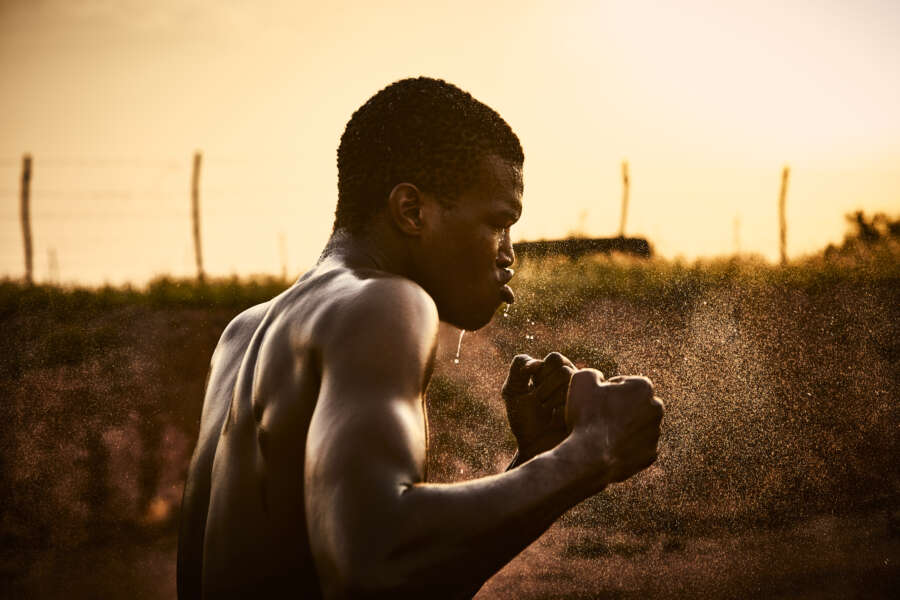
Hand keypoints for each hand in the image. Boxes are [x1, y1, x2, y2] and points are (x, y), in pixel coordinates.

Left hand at [502, 352, 576, 462]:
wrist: (535, 448)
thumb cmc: (525, 420)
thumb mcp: (513, 391)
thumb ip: (518, 368)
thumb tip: (537, 363)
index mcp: (558, 374)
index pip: (555, 359)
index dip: (541, 372)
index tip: (533, 389)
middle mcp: (575, 383)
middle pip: (564, 369)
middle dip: (545, 388)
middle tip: (540, 404)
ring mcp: (585, 397)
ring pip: (572, 384)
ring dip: (551, 400)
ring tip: (548, 414)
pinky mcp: (591, 412)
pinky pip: (577, 402)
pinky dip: (559, 413)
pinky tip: (557, 422)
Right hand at [565, 369, 663, 485]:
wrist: (590, 458)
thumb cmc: (586, 416)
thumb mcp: (580, 381)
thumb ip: (592, 373)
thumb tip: (599, 378)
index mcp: (643, 387)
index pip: (625, 382)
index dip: (607, 389)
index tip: (595, 400)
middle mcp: (656, 408)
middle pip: (636, 403)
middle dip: (621, 406)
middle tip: (598, 415)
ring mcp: (655, 433)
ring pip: (638, 425)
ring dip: (624, 426)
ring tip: (601, 432)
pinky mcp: (651, 454)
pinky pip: (637, 445)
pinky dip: (626, 445)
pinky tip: (609, 446)